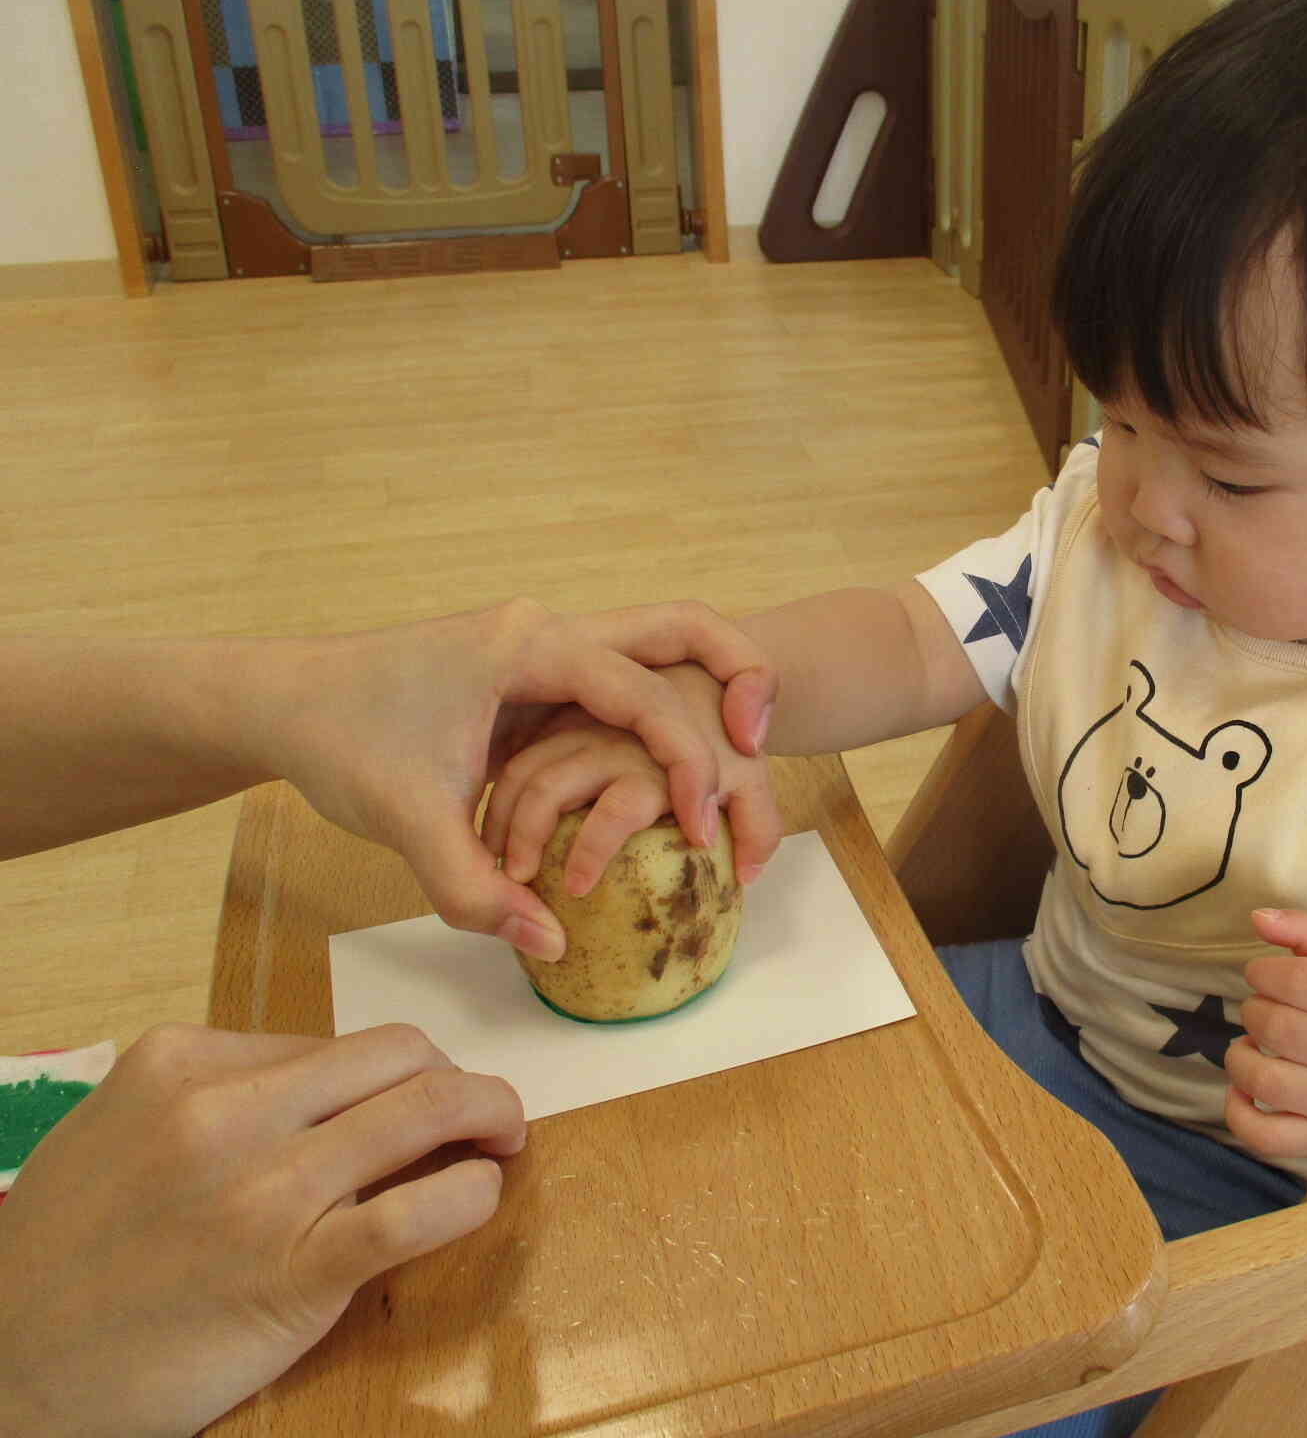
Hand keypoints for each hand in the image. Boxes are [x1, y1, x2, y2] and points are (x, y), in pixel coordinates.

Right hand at [0, 1023, 523, 1437]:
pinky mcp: (299, 1271)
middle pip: (399, 1056)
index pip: (336, 1041)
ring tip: (503, 1137)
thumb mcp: (125, 1130)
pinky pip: (425, 1209)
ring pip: (428, 1111)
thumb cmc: (69, 1254)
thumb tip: (339, 1085)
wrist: (12, 1368)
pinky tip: (479, 1194)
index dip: (393, 1071)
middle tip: (476, 1111)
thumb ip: (224, 1095)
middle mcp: (227, 1113)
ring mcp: (266, 1192)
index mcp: (183, 1064)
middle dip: (454, 1078)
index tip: (411, 1097)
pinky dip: (474, 1192)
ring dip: (491, 1117)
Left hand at [256, 599, 780, 959]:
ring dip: (699, 700)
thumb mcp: (407, 821)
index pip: (641, 692)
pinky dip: (657, 720)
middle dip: (735, 679)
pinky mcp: (533, 671)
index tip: (704, 823)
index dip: (686, 759)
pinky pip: (619, 683)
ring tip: (733, 769)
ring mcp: (543, 644)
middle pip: (679, 627)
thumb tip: (549, 943)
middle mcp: (548, 630)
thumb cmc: (341, 742)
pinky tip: (665, 785)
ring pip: (655, 650)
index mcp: (530, 645)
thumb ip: (477, 888)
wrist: (281, 699)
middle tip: (761, 746)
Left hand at [1222, 907, 1306, 1158]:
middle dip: (1254, 1009)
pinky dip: (1238, 1114)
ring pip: (1264, 1081)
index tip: (1262, 975)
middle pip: (1276, 1027)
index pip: (1296, 980)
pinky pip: (1266, 1138)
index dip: (1262, 971)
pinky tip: (1242, 1090)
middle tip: (1263, 1009)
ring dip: (1241, 1055)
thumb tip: (1257, 917)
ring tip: (1255, 1044)